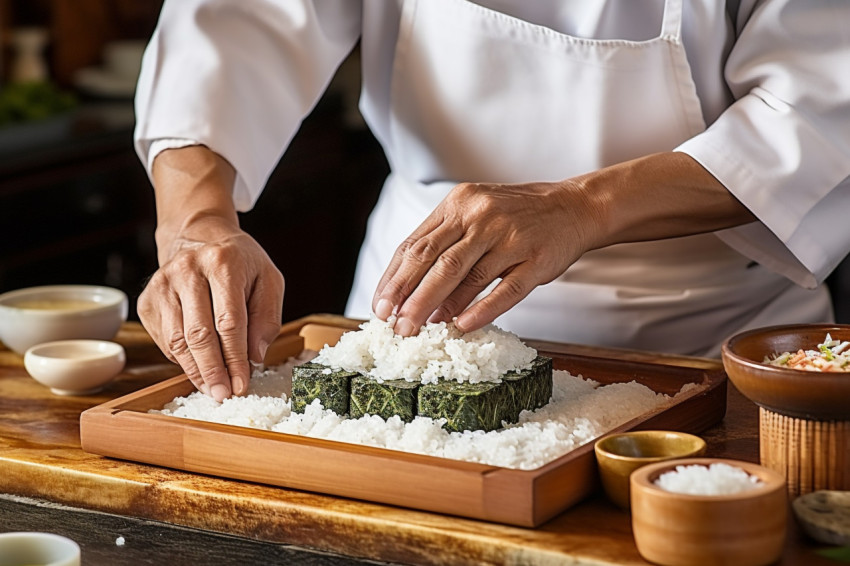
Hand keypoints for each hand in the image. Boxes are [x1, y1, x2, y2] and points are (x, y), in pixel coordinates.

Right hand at [139, 216, 283, 400]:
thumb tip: (255, 356)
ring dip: (195, 370)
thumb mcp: (268, 280)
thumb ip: (268, 317)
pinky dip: (181, 359)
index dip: (235, 358)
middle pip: (199, 333)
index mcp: (222, 263)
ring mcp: (162, 284)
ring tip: (211, 388)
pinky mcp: (148, 300)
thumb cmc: (240, 263)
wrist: (199, 237)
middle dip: (213, 370)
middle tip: (223, 394)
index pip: (229, 321)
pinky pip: (164, 340)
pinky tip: (197, 367)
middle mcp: (187, 270)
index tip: (242, 383)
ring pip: (176, 341)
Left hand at [372, 179, 594, 335]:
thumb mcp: (475, 216)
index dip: (395, 278)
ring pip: (466, 275)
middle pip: (436, 260)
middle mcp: (482, 217)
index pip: (416, 244)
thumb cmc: (515, 217)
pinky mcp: (536, 260)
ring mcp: (510, 238)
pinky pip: (506, 289)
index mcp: (459, 204)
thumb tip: (416, 298)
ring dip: (438, 305)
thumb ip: (445, 248)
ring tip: (418, 329)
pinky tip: (462, 325)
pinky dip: (482, 308)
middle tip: (393, 325)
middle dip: (409, 296)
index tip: (380, 306)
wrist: (573, 207)